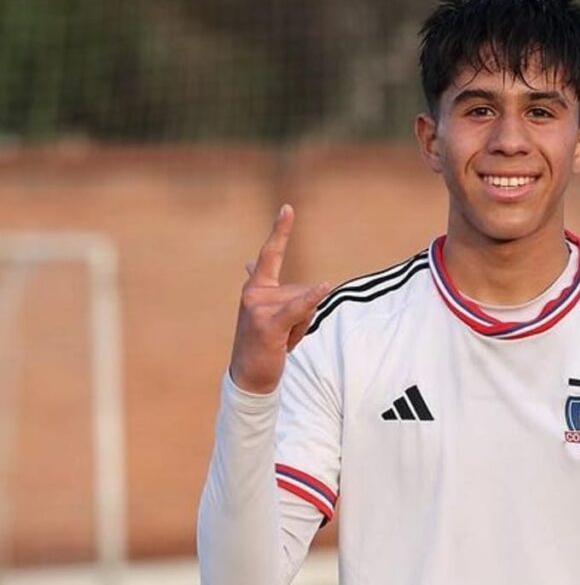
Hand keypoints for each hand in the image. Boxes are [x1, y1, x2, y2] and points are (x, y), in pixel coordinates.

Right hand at [229, 205, 331, 394]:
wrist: (248, 377)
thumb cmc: (261, 342)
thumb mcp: (264, 310)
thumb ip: (263, 284)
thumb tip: (250, 261)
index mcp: (256, 287)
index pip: (271, 254)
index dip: (280, 230)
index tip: (288, 207)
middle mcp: (255, 293)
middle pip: (305, 291)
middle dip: (304, 315)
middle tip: (282, 334)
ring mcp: (260, 308)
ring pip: (307, 305)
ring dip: (302, 327)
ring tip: (281, 341)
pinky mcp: (269, 325)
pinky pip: (298, 308)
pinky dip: (312, 300)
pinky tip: (325, 288)